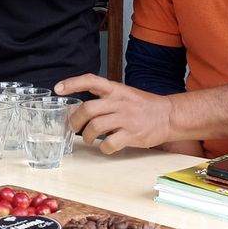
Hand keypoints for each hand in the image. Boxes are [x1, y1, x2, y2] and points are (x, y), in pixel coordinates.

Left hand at [55, 74, 173, 153]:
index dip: (72, 83)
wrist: (169, 115)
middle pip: (87, 109)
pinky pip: (109, 143)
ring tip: (87, 139)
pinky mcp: (132, 135)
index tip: (58, 89)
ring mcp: (126, 118)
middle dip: (74, 120)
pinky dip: (103, 148)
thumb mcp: (124, 94)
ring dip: (86, 136)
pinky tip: (105, 147)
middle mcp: (119, 102)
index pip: (90, 80)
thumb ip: (104, 100)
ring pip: (95, 127)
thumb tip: (78, 110)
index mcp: (116, 89)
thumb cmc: (143, 106)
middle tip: (72, 127)